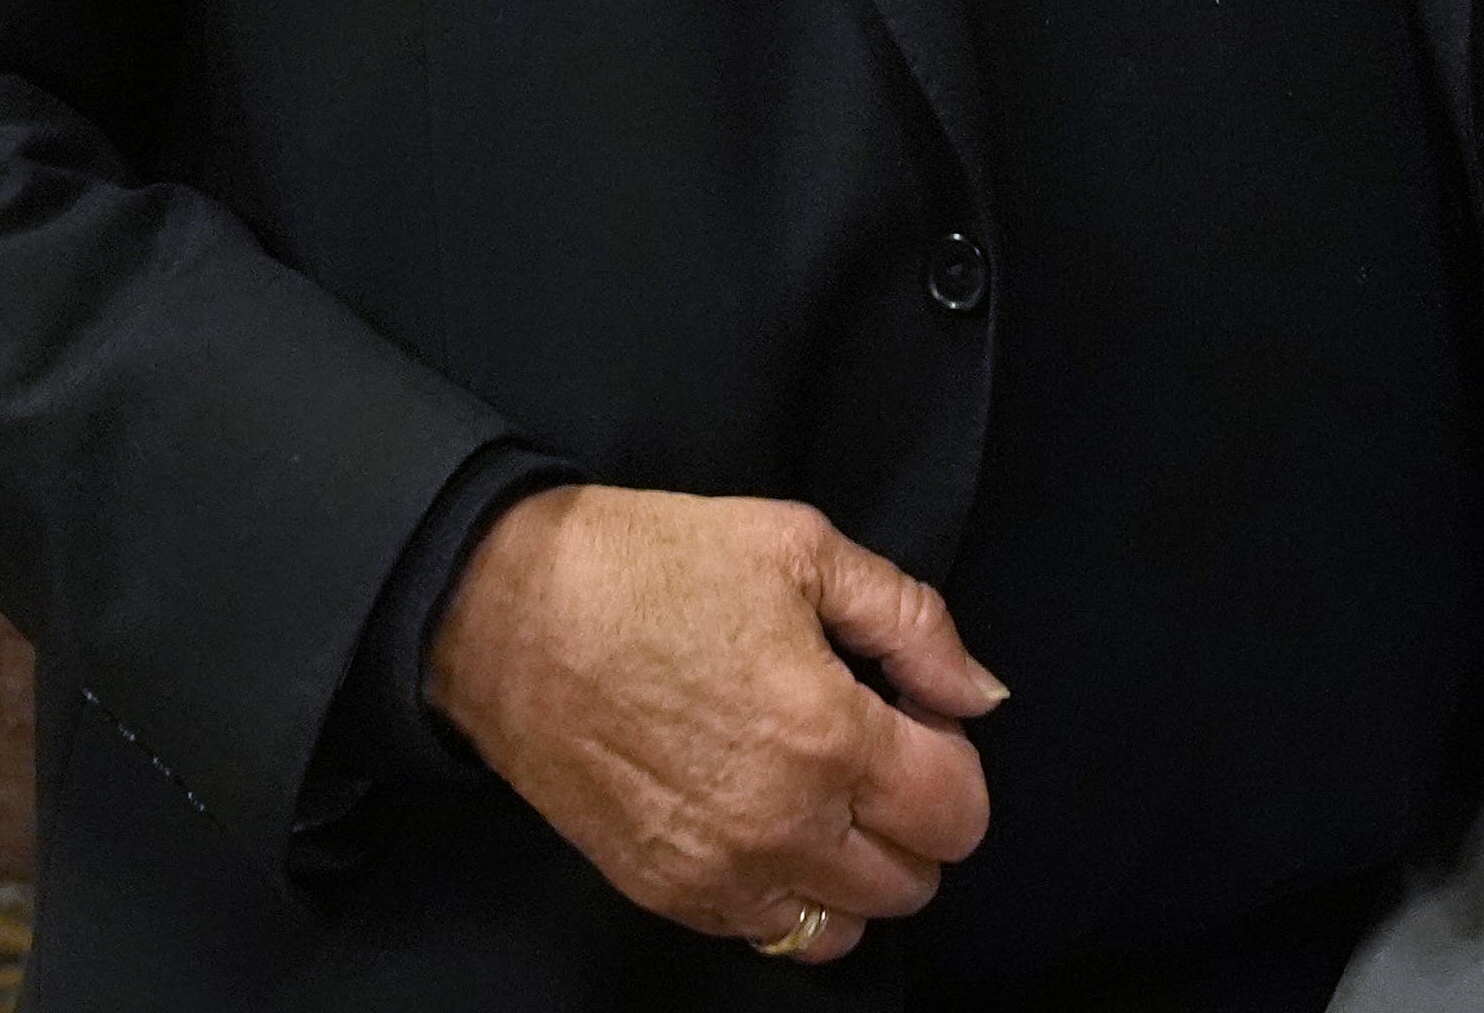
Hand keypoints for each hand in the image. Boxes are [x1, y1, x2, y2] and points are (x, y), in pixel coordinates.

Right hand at [429, 485, 1002, 965]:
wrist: (503, 613)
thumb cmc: (654, 565)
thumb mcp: (802, 547)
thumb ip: (914, 625)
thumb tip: (980, 695)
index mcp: (828, 737)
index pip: (958, 811)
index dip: (954, 756)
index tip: (913, 714)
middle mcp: (782, 826)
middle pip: (914, 880)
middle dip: (915, 817)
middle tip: (871, 750)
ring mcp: (720, 874)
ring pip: (846, 925)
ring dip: (856, 869)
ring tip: (821, 795)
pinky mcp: (665, 895)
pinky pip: (769, 936)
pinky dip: (790, 895)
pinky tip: (765, 823)